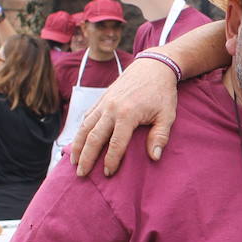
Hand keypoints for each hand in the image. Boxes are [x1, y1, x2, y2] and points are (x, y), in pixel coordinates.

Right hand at [71, 56, 179, 176]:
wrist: (153, 66)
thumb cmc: (162, 92)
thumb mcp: (167, 115)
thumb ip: (160, 136)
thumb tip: (154, 157)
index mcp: (127, 114)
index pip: (115, 144)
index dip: (111, 160)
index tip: (108, 174)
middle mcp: (111, 108)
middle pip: (93, 137)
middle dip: (86, 157)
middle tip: (82, 174)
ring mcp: (104, 102)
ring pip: (84, 126)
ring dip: (77, 145)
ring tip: (73, 162)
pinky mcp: (102, 98)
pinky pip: (87, 116)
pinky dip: (80, 130)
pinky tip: (78, 142)